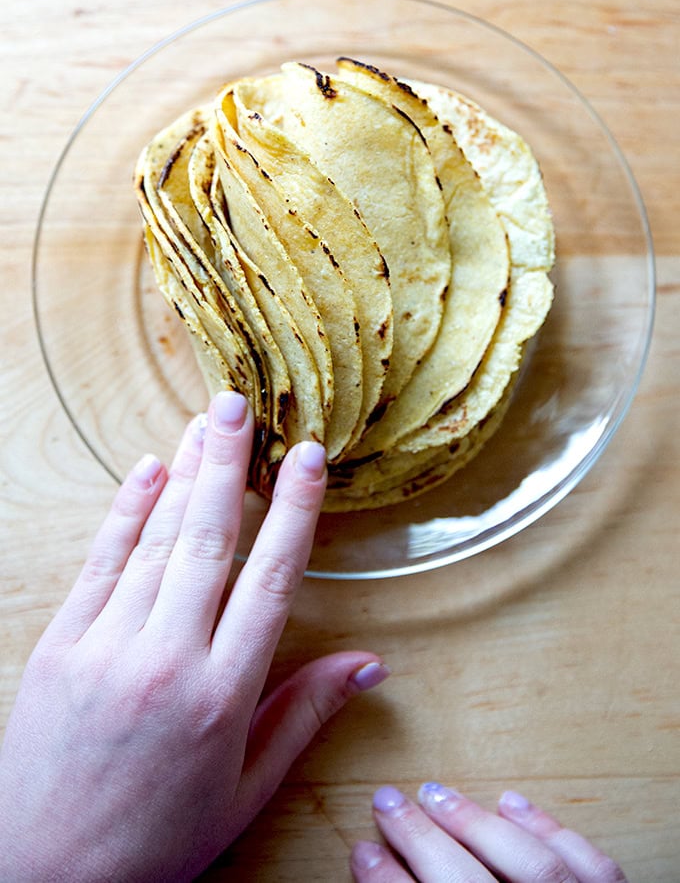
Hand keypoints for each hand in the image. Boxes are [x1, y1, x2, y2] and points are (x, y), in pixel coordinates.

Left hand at [0, 392, 388, 881]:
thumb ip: (306, 716)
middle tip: (240, 406)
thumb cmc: (156, 839)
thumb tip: (368, 662)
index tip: (307, 459)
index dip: (293, 512)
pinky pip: (100, 563)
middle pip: (208, 541)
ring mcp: (107, 647)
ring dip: (184, 475)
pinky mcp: (61, 645)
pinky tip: (146, 471)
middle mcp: (166, 659)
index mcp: (221, 696)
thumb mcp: (245, 790)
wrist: (46, 876)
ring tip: (205, 423)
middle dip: (228, 465)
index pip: (270, 580)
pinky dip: (125, 512)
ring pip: (156, 541)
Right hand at [351, 784, 627, 881]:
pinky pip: (592, 868)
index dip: (387, 882)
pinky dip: (551, 831)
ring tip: (437, 794)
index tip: (361, 851)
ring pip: (533, 866)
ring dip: (477, 824)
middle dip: (423, 839)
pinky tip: (514, 803)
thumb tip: (379, 871)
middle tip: (387, 803)